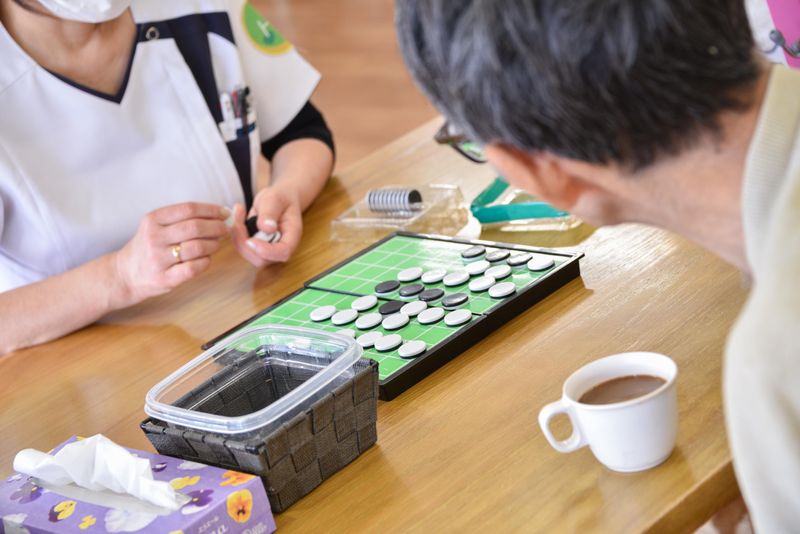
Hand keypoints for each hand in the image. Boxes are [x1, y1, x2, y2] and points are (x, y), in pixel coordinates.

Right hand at [112, 202, 228, 305]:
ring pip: (197, 247)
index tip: (224, 212)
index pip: (188, 209)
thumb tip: (219, 214)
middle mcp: (154, 237)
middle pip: (195, 227)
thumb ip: (181, 219)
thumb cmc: (148, 248)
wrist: (124, 274)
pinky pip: (194, 268)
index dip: (211, 209)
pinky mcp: (164, 278)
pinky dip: (206, 262)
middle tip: (225, 229)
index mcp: (153, 220)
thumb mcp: (156, 226)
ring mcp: (158, 259)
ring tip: (216, 244)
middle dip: (216, 227)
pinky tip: (206, 259)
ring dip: (214, 244)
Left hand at [230, 187, 302, 267]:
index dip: (267, 251)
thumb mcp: (275, 198)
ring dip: (238, 237)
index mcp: (292, 236)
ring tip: (239, 213)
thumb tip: (267, 228)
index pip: (283, 252)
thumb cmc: (280, 198)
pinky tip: (238, 216)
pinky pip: (243, 247)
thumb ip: (271, 212)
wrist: (279, 199)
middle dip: (245, 244)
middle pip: (263, 259)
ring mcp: (268, 249)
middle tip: (238, 220)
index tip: (250, 240)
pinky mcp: (257, 247)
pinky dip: (236, 233)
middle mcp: (281, 246)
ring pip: (250, 255)